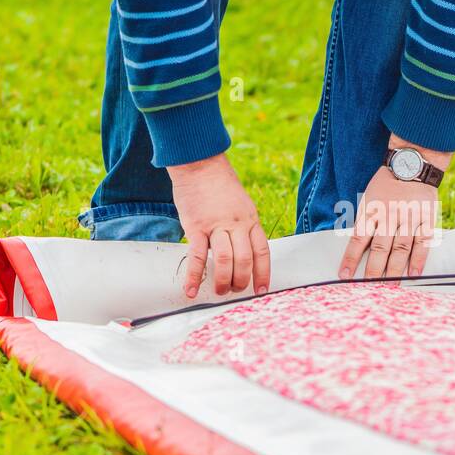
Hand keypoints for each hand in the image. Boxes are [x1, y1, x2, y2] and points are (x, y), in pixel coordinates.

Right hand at [168, 154, 269, 298]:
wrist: (199, 164)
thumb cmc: (219, 184)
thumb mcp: (241, 204)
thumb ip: (243, 226)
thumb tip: (241, 250)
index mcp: (250, 219)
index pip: (262, 252)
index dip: (263, 273)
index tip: (261, 289)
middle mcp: (237, 224)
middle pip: (245, 260)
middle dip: (241, 281)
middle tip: (234, 291)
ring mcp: (217, 225)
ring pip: (225, 260)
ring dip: (223, 281)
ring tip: (219, 291)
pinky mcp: (196, 227)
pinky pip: (197, 256)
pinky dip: (194, 276)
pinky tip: (191, 289)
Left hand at [338, 137, 450, 280]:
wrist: (412, 164)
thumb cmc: (386, 184)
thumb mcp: (368, 197)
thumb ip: (365, 220)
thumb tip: (356, 248)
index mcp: (372, 209)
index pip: (359, 238)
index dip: (351, 258)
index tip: (345, 276)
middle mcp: (389, 215)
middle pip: (380, 247)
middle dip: (373, 270)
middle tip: (369, 287)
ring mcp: (409, 217)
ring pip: (401, 247)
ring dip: (395, 269)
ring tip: (390, 286)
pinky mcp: (426, 218)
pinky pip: (423, 242)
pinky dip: (418, 259)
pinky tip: (413, 274)